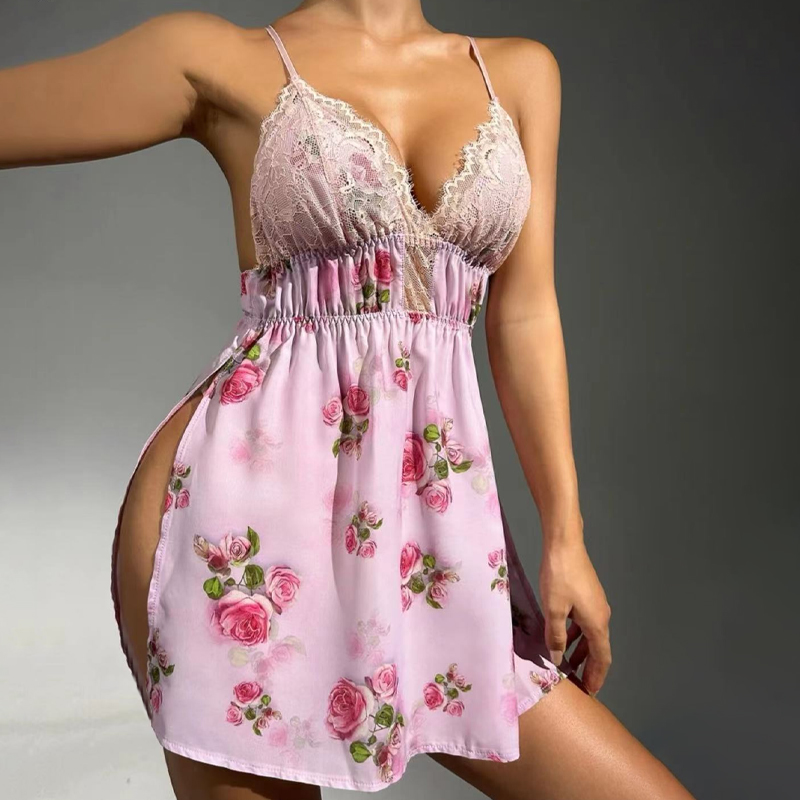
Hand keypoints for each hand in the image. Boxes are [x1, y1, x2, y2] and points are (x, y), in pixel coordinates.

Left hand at [538, 536, 611, 695]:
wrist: (565, 543)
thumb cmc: (560, 575)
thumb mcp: (553, 609)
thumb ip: (555, 636)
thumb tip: (558, 658)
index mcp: (597, 622)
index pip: (602, 658)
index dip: (597, 677)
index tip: (591, 692)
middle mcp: (601, 615)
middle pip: (598, 648)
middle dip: (589, 667)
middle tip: (579, 684)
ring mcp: (595, 604)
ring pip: (590, 634)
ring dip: (581, 650)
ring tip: (567, 664)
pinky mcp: (586, 595)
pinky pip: (584, 622)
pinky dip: (576, 634)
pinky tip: (562, 636)